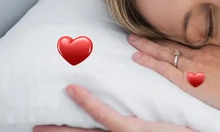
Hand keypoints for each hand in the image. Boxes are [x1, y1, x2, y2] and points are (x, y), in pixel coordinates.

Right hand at [34, 85, 194, 131]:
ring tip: (41, 126)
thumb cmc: (183, 128)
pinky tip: (73, 91)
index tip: (56, 126)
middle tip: (37, 130)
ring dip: (64, 127)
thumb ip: (146, 113)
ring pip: (88, 128)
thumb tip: (142, 104)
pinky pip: (104, 116)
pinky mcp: (131, 130)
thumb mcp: (159, 120)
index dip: (78, 125)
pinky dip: (88, 102)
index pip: (97, 130)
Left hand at [128, 34, 219, 120]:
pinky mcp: (191, 81)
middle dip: (155, 36)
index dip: (174, 33)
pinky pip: (164, 68)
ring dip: (146, 45)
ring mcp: (196, 65)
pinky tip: (137, 57)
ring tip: (131, 39)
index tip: (163, 27)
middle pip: (173, 40)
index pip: (189, 37)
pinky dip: (149, 61)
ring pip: (165, 51)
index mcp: (216, 45)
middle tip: (138, 29)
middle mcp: (203, 51)